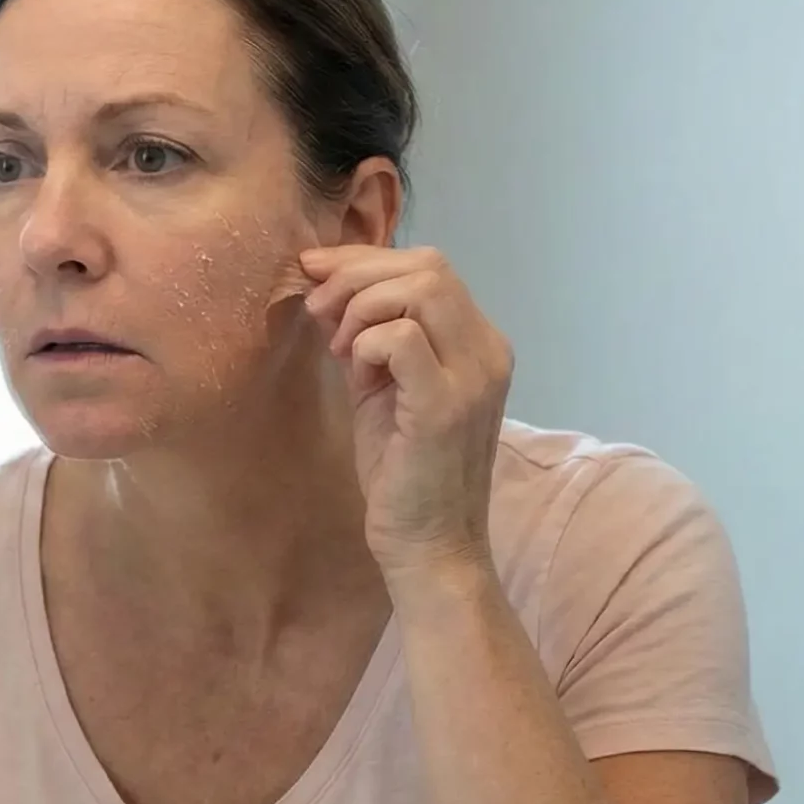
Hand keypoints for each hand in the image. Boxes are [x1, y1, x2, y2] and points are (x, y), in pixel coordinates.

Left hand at [300, 245, 510, 575]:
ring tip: (339, 349)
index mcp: (478, 343)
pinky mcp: (446, 406)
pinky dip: (367, 342)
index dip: (365, 260)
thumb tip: (327, 288)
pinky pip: (404, 338)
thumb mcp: (381, 388)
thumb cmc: (402, 472)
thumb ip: (366, 337)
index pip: (430, 265)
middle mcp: (488, 351)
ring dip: (361, 307)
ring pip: (421, 289)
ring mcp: (473, 377)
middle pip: (428, 266)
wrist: (427, 544)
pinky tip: (356, 371)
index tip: (315, 274)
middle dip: (357, 274)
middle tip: (318, 310)